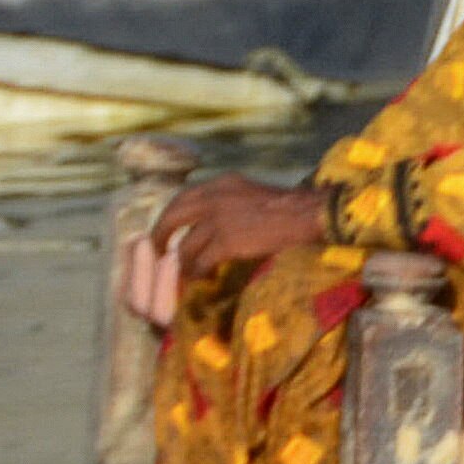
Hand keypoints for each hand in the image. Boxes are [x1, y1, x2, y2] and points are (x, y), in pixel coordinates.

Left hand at [119, 176, 329, 325]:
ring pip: (184, 245)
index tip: (166, 230)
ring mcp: (219, 219)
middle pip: (173, 216)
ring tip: (180, 275)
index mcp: (222, 183)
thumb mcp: (253, 193)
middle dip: (160, 236)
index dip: (171, 215)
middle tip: (157, 253)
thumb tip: (217, 220)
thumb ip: (231, 200)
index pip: (184, 197)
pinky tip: (201, 280)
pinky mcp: (227, 241)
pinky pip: (201, 261)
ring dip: (179, 264)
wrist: (307, 214)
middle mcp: (214, 197)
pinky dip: (197, 273)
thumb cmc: (289, 207)